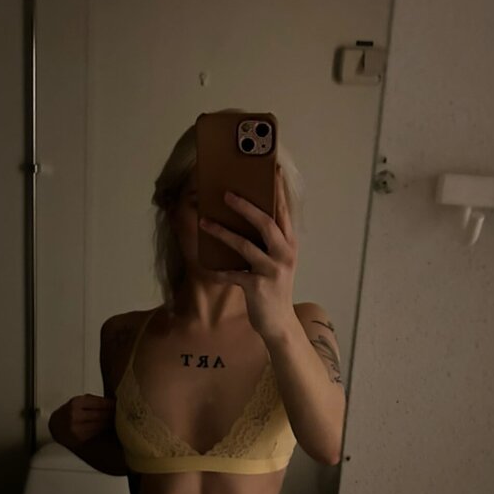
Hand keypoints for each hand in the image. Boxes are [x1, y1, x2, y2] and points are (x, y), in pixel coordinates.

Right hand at [49, 393, 115, 448]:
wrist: (55, 427)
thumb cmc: (69, 412)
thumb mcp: (78, 402)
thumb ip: (94, 401)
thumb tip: (114, 402)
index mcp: (76, 403)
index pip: (100, 403)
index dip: (112, 404)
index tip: (120, 404)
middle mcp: (75, 415)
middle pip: (102, 415)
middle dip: (113, 414)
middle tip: (123, 413)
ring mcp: (77, 428)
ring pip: (101, 425)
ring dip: (111, 423)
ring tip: (118, 420)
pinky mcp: (79, 439)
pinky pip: (96, 433)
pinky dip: (104, 430)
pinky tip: (109, 427)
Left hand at [198, 170, 297, 339]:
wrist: (279, 322)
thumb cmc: (273, 288)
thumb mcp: (276, 262)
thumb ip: (267, 243)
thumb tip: (242, 220)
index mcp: (289, 244)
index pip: (283, 212)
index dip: (277, 191)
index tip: (271, 171)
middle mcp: (284, 254)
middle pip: (266, 223)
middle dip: (245, 206)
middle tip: (226, 194)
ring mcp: (272, 270)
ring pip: (245, 246)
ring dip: (222, 233)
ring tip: (205, 222)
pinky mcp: (258, 286)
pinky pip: (233, 274)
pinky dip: (219, 271)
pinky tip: (207, 267)